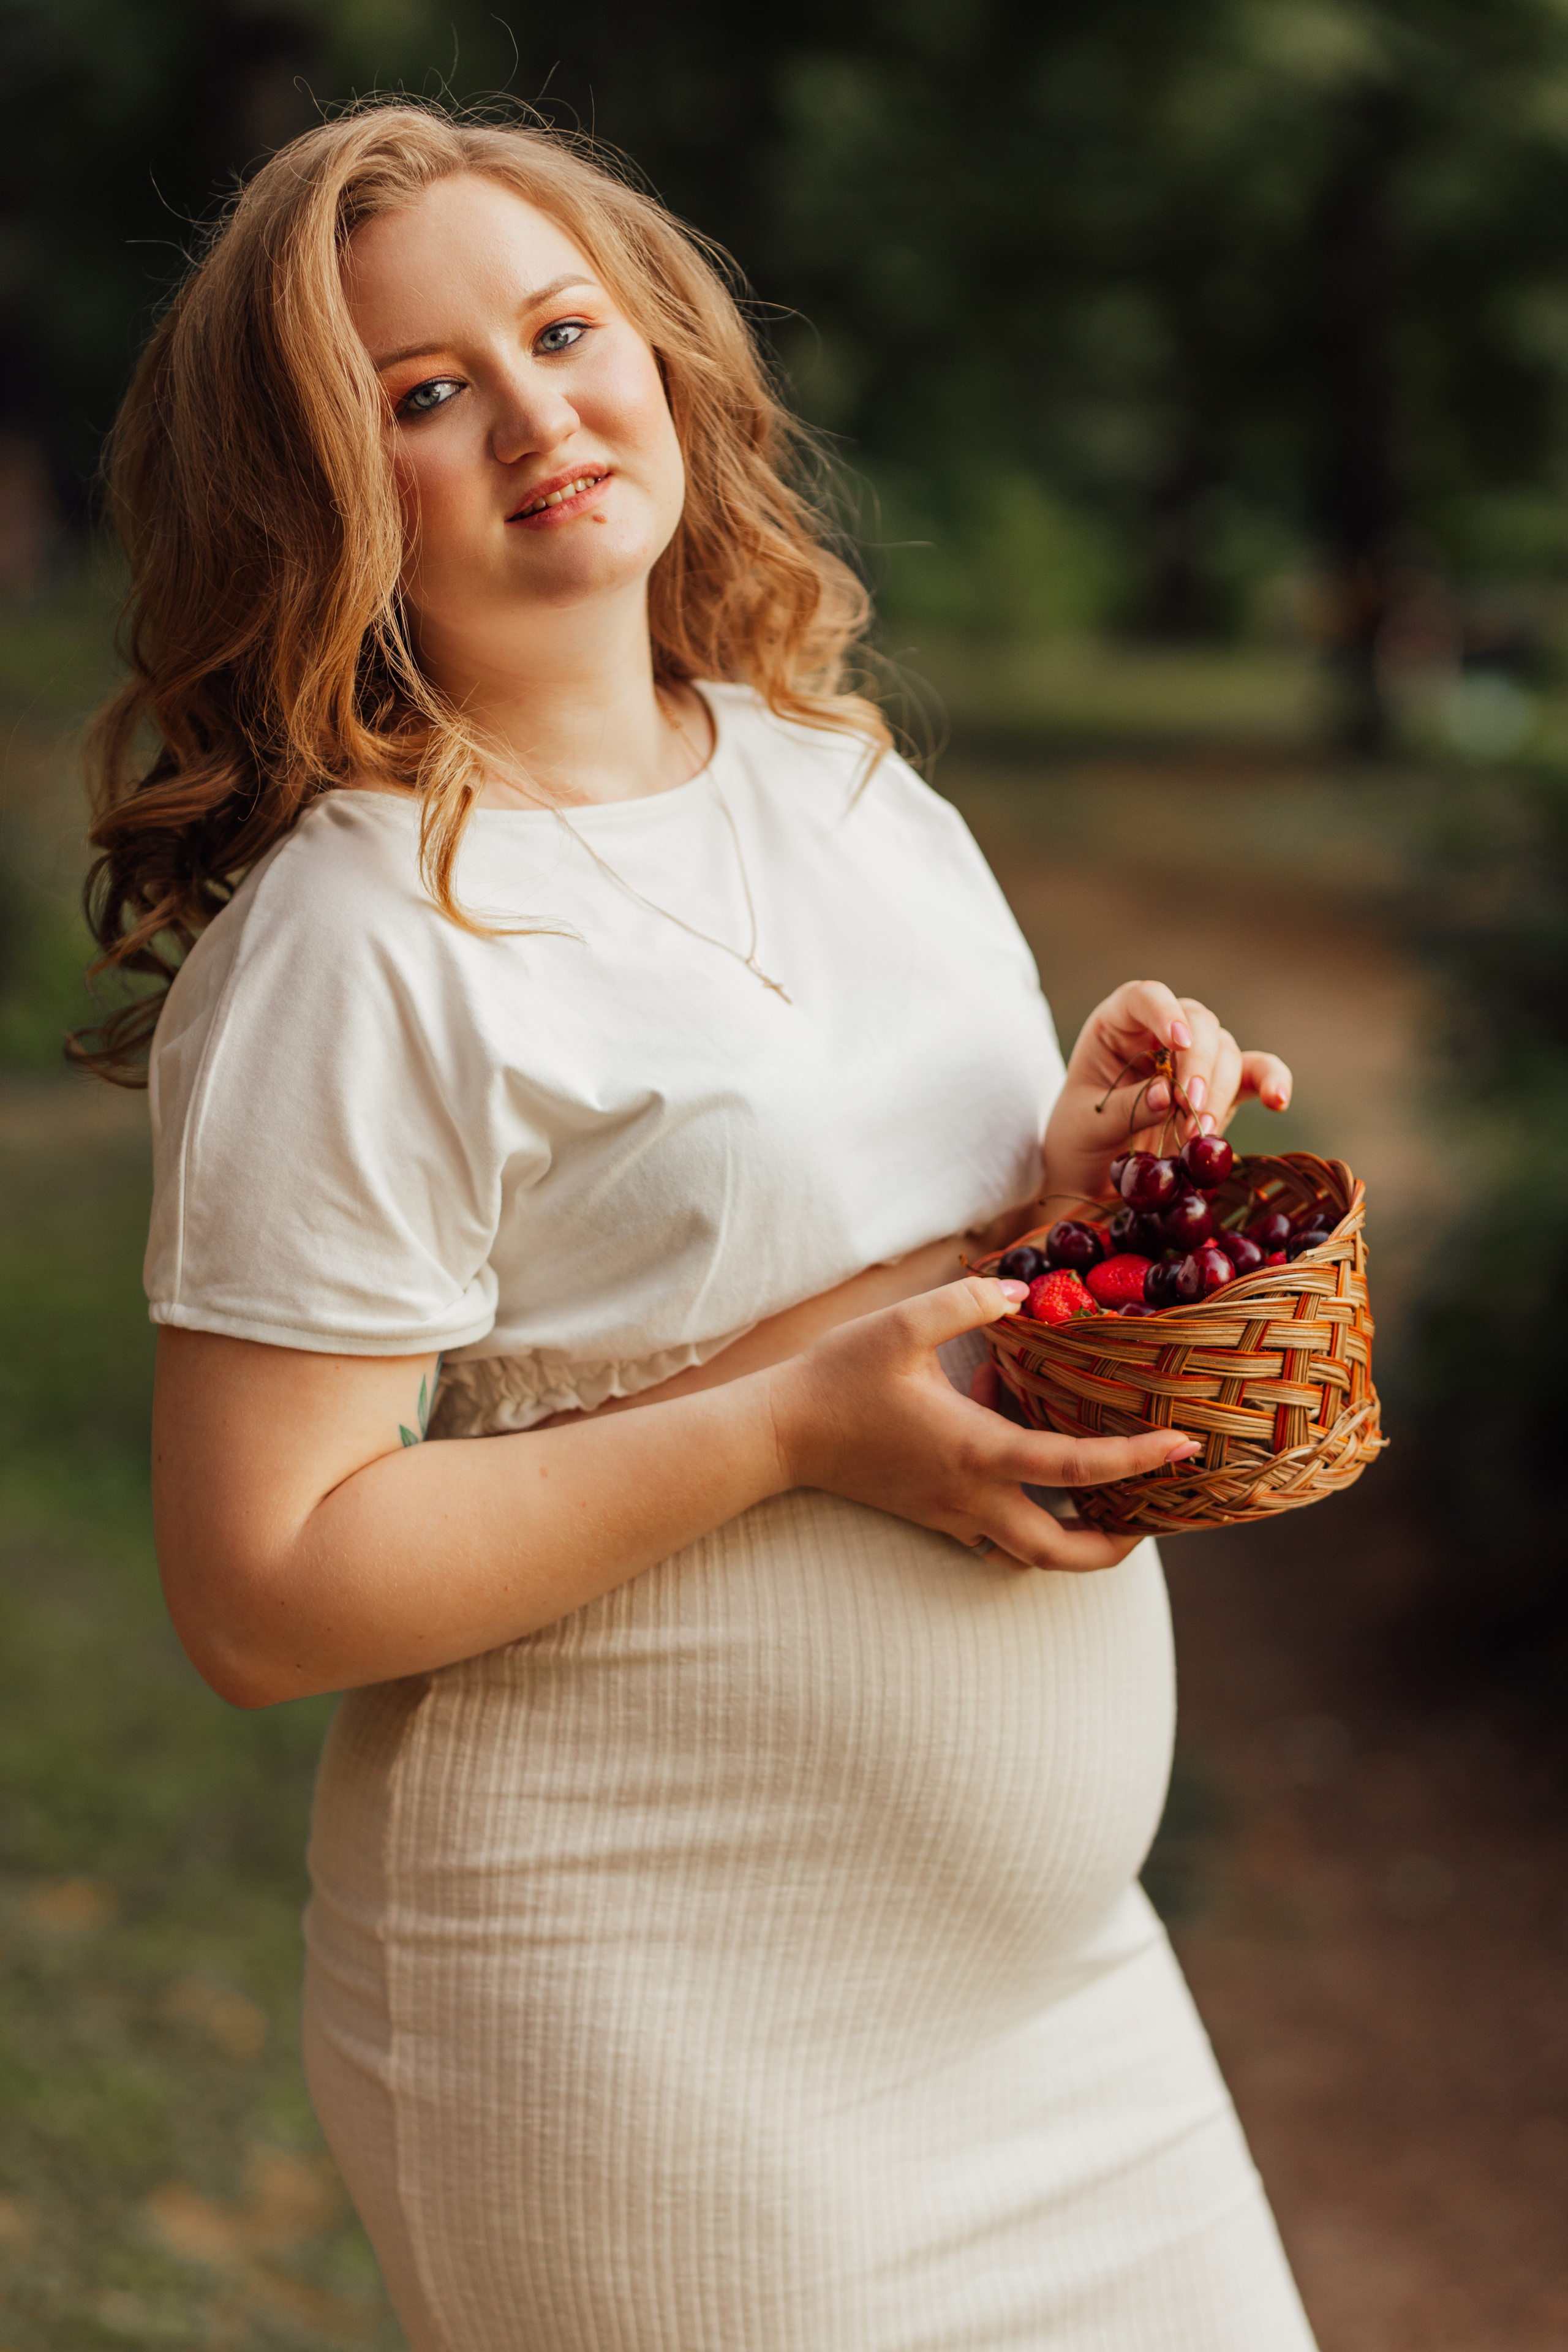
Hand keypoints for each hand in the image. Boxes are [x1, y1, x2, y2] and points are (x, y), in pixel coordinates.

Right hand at [768, 1275, 1199, 1571]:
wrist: (776, 1434)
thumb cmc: (837, 1378)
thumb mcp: (900, 1324)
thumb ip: (968, 1300)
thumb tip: (1020, 1291)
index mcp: (976, 1451)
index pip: (1077, 1467)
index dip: (1136, 1461)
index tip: (1182, 1450)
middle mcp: (970, 1497)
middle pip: (1059, 1553)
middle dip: (1115, 1548)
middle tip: (1151, 1519)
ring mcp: (949, 1515)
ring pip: (1028, 1552)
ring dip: (1072, 1537)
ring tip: (1103, 1499)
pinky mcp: (930, 1515)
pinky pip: (992, 1534)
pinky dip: (1022, 1512)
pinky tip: (1015, 1458)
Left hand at [1040, 980, 1292, 1214]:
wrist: (1090, 1174)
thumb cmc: (1078, 1139)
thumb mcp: (1087, 1124)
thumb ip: (1125, 1107)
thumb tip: (1168, 1094)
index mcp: (1116, 1025)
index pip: (1145, 996)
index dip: (1164, 1011)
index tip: (1177, 1041)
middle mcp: (1159, 1031)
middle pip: (1197, 1023)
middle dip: (1198, 1066)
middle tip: (1189, 1110)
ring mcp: (1194, 1057)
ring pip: (1224, 1051)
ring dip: (1217, 1092)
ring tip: (1197, 1135)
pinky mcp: (1221, 1088)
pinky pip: (1255, 1073)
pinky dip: (1271, 1082)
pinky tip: (1278, 1100)